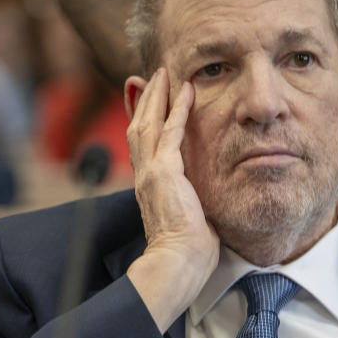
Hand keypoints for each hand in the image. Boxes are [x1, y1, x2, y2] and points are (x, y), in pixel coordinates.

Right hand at [124, 68, 219, 330]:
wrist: (177, 264)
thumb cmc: (186, 252)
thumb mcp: (187, 219)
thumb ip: (189, 203)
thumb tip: (199, 202)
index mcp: (148, 187)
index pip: (142, 145)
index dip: (144, 119)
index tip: (150, 101)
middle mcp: (144, 176)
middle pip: (137, 126)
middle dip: (145, 99)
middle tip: (151, 76)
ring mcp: (151, 173)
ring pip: (147, 122)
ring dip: (156, 96)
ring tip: (164, 74)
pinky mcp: (165, 173)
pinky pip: (170, 132)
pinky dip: (178, 109)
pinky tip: (187, 90)